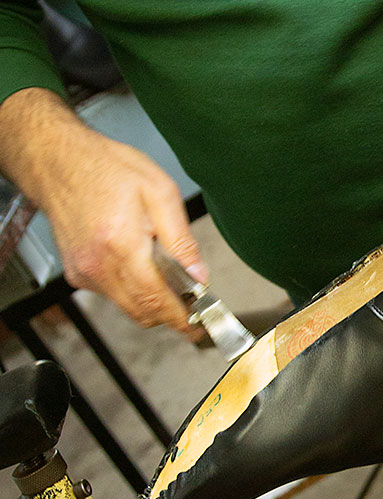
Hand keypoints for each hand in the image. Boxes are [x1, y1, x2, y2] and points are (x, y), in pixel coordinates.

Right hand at [0, 89, 205, 336]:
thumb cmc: (109, 169)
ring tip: (164, 272)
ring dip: (152, 301)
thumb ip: (182, 241)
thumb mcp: (160, 193)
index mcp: (122, 245)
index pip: (157, 301)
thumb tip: (199, 277)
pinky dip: (132, 290)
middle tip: (190, 301)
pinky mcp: (78, 274)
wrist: (59, 160)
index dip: (182, 320)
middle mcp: (100, 266)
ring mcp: (85, 273)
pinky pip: (113, 295)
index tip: (199, 329)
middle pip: (144, 313)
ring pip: (129, 308)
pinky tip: (137, 263)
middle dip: (171, 313)